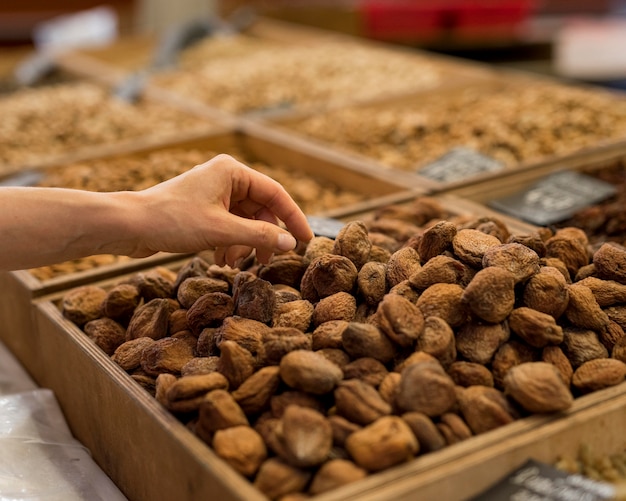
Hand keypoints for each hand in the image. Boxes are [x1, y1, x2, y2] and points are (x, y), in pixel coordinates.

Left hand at [134, 154, 313, 265]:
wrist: (128, 226)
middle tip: (265, 261)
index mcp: (232, 172)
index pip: (275, 193)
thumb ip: (259, 235)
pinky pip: (228, 227)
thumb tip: (291, 243)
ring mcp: (213, 195)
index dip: (293, 217)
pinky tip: (220, 261)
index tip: (306, 241)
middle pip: (260, 209)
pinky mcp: (203, 210)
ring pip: (244, 221)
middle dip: (262, 237)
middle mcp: (225, 179)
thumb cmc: (172, 220)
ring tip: (233, 263)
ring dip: (243, 244)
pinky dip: (229, 244)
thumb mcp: (221, 230)